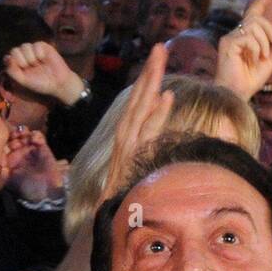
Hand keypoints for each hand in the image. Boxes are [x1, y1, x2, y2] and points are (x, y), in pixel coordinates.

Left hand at [3, 41, 85, 104]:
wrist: (57, 82)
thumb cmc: (40, 83)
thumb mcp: (23, 80)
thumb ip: (12, 71)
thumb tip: (7, 58)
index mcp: (18, 65)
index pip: (9, 57)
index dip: (12, 62)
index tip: (19, 69)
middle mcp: (24, 56)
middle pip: (14, 50)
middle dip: (21, 60)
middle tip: (29, 67)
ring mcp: (33, 50)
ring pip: (24, 46)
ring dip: (30, 57)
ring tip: (37, 64)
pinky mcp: (42, 46)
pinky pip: (35, 45)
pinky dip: (38, 54)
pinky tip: (43, 59)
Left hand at [5, 129, 65, 201]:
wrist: (45, 192)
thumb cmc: (26, 188)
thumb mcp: (9, 180)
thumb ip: (1, 170)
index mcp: (9, 158)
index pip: (3, 144)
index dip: (2, 140)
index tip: (2, 139)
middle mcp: (18, 152)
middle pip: (12, 136)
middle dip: (12, 134)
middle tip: (14, 137)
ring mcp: (30, 148)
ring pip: (24, 133)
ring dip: (22, 132)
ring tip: (22, 135)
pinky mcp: (42, 147)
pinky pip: (37, 136)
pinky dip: (35, 135)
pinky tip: (34, 140)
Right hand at [101, 43, 173, 202]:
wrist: (105, 223)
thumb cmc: (124, 201)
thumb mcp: (136, 170)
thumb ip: (145, 151)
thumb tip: (160, 133)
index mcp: (127, 139)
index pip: (138, 104)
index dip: (148, 82)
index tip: (158, 60)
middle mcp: (125, 139)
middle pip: (138, 100)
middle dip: (149, 72)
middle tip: (161, 47)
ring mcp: (127, 149)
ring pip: (140, 110)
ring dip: (151, 83)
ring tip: (161, 58)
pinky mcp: (131, 161)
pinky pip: (146, 134)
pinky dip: (156, 116)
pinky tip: (167, 97)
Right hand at [213, 0, 271, 100]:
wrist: (237, 94)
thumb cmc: (249, 81)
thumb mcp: (270, 63)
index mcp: (243, 39)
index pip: (252, 15)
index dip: (259, 2)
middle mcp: (234, 36)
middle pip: (255, 18)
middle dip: (269, 29)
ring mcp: (229, 39)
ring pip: (253, 26)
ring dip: (263, 41)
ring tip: (261, 57)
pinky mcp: (227, 44)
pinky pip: (248, 37)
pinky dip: (256, 48)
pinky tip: (253, 60)